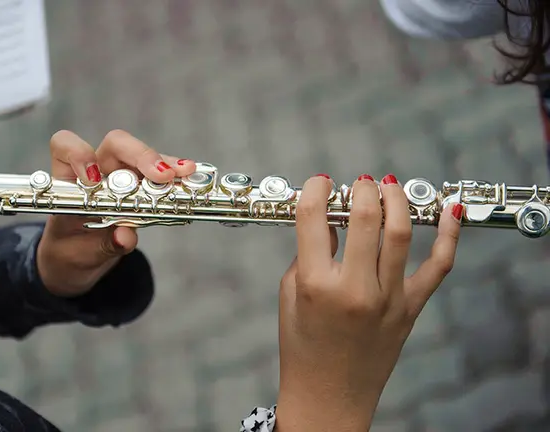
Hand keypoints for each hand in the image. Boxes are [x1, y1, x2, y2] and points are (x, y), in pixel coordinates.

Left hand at [36, 129, 195, 297]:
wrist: (78, 260)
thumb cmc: (72, 249)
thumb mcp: (83, 252)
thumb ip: (104, 244)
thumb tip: (126, 236)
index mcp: (70, 179)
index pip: (66, 145)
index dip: (79, 153)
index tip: (93, 180)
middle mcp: (97, 170)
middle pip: (117, 144)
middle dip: (140, 155)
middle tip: (161, 175)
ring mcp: (122, 176)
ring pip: (143, 157)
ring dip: (165, 164)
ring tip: (185, 173)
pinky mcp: (142, 188)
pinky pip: (160, 177)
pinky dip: (176, 180)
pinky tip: (190, 182)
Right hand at [276, 173, 462, 430]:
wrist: (329, 396)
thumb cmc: (302, 348)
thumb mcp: (290, 296)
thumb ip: (307, 256)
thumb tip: (330, 222)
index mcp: (316, 285)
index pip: (313, 218)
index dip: (316, 190)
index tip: (321, 182)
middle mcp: (354, 289)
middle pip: (365, 218)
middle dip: (362, 189)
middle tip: (359, 183)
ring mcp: (388, 299)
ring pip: (401, 233)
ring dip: (396, 200)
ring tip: (389, 186)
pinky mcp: (410, 310)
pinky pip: (438, 267)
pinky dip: (448, 236)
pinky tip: (448, 212)